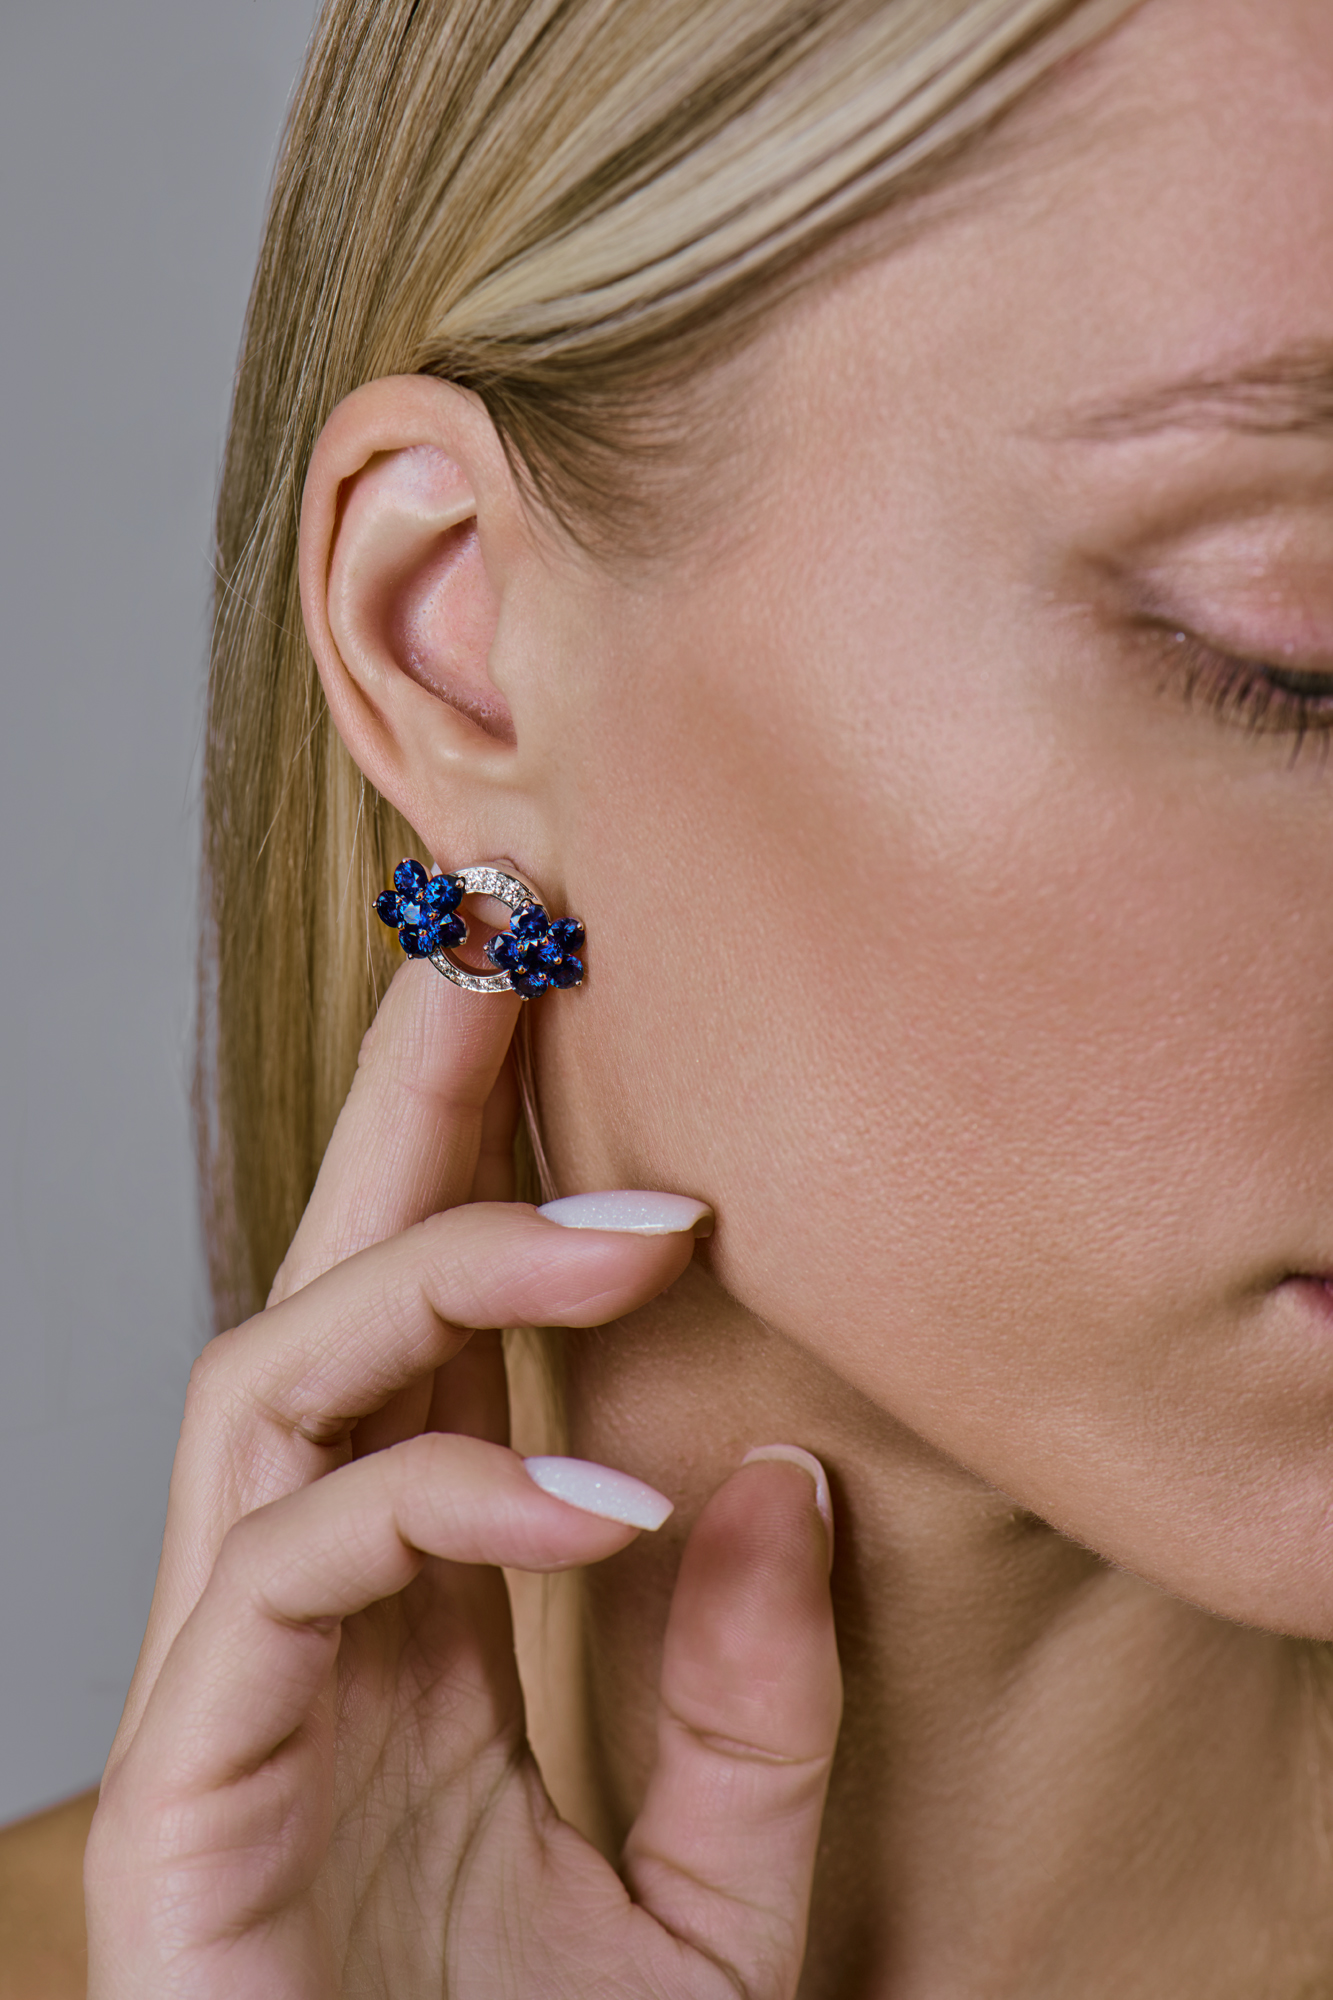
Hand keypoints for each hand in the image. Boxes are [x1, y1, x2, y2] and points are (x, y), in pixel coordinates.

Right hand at [85, 962, 840, 1998]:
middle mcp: (306, 1616)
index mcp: (412, 1622)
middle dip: (404, 1119)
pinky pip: (295, 1578)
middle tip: (497, 952)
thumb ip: (755, 1707)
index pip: (428, 1347)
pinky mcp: (189, 1792)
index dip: (484, 1175)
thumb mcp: (719, 1901)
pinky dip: (445, 1501)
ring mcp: (232, 1691)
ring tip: (630, 1223)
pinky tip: (605, 1503)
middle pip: (324, 1297)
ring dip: (439, 1275)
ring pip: (270, 1386)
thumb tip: (783, 1480)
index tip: (564, 1023)